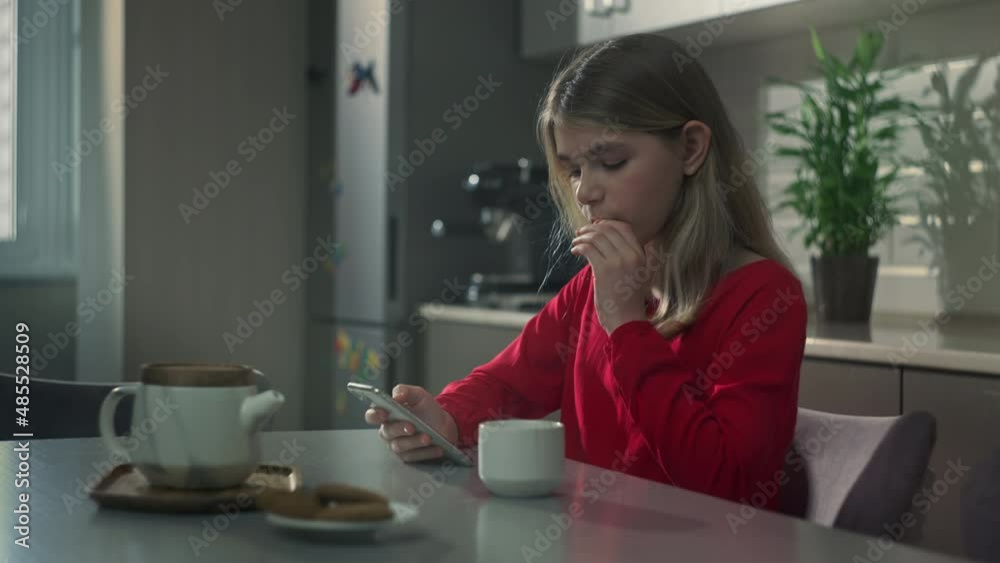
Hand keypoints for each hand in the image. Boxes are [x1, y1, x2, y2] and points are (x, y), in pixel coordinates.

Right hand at [364, 384, 459, 462]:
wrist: (444, 424)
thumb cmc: (427, 410)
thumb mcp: (419, 395)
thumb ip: (405, 391)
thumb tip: (396, 395)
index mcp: (387, 414)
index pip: (373, 416)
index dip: (375, 415)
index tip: (384, 413)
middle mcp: (389, 431)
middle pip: (387, 432)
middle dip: (399, 429)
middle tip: (412, 427)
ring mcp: (398, 445)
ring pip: (400, 446)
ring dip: (414, 442)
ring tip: (428, 438)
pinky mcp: (408, 457)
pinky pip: (414, 456)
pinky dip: (426, 452)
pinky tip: (436, 448)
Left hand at [570, 220, 658, 334]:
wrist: (627, 321)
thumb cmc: (629, 301)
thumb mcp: (639, 275)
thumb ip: (631, 258)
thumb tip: (612, 243)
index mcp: (641, 255)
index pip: (624, 227)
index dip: (607, 224)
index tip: (596, 227)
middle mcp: (631, 255)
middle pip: (608, 229)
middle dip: (591, 228)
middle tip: (581, 232)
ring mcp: (618, 262)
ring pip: (596, 237)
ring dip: (582, 237)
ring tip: (576, 242)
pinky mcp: (604, 270)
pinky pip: (588, 249)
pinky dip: (579, 246)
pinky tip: (575, 251)